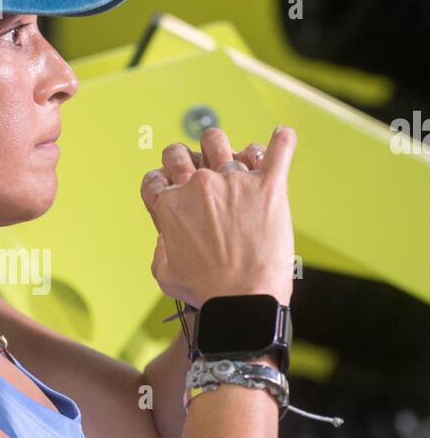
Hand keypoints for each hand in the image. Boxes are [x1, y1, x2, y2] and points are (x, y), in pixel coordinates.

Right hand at [140, 126, 296, 307]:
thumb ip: (162, 245)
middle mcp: (198, 185)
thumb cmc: (204, 292)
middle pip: (180, 151)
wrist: (242, 300)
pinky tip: (282, 137)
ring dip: (222, 148)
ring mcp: (233, 181)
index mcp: (170, 205)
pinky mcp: (268, 185)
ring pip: (219, 142)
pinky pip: (278, 149)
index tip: (172, 192)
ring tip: (234, 160)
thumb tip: (169, 234)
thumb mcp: (164, 272)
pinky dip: (281, 140)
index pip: (154, 178)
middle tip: (198, 174)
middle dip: (184, 159)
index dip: (160, 184)